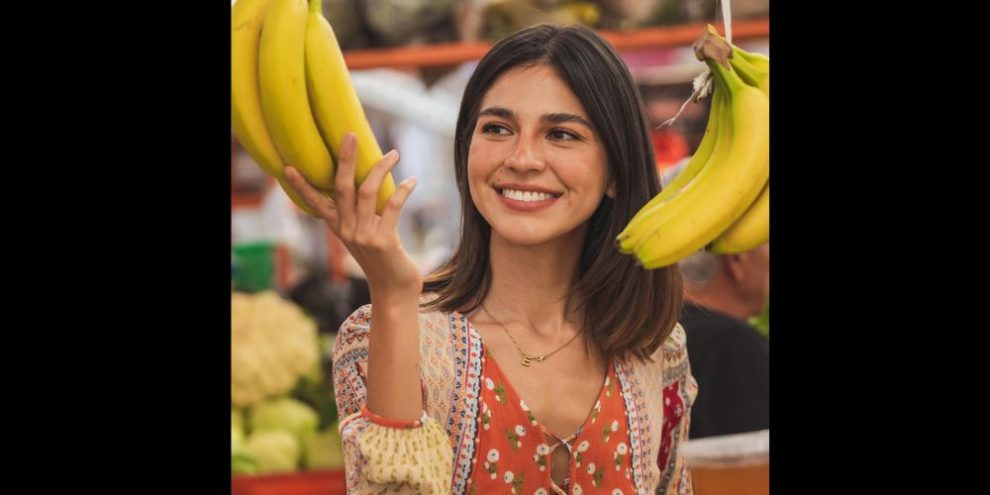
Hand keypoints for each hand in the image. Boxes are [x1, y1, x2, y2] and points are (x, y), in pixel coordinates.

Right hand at [284, 132, 420, 295]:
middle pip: (342, 187)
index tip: (288, 167)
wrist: (395, 290)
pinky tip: (412, 180)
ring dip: (382, 168)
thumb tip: (368, 185)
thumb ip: (361, 215)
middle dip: (345, 159)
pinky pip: (392, 206)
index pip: (316, 203)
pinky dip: (403, 190)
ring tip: (394, 153)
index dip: (303, 185)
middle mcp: (347, 230)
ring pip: (368, 192)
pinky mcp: (383, 241)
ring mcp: (364, 236)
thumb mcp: (366, 235)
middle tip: (350, 135)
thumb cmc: (383, 259)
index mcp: (339, 228)